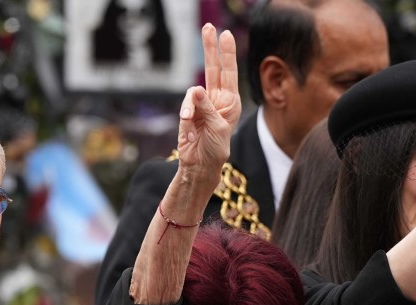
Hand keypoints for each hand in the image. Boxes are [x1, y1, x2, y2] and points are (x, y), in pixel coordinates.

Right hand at [175, 24, 240, 179]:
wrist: (200, 165)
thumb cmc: (216, 149)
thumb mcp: (218, 128)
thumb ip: (207, 108)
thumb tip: (195, 90)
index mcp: (230, 101)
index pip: (229, 72)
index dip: (226, 53)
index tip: (225, 34)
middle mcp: (216, 99)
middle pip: (212, 68)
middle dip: (209, 48)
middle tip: (208, 27)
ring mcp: (201, 104)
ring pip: (193, 92)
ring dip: (192, 107)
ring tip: (191, 122)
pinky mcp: (187, 112)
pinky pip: (185, 107)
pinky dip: (186, 117)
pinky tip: (190, 131)